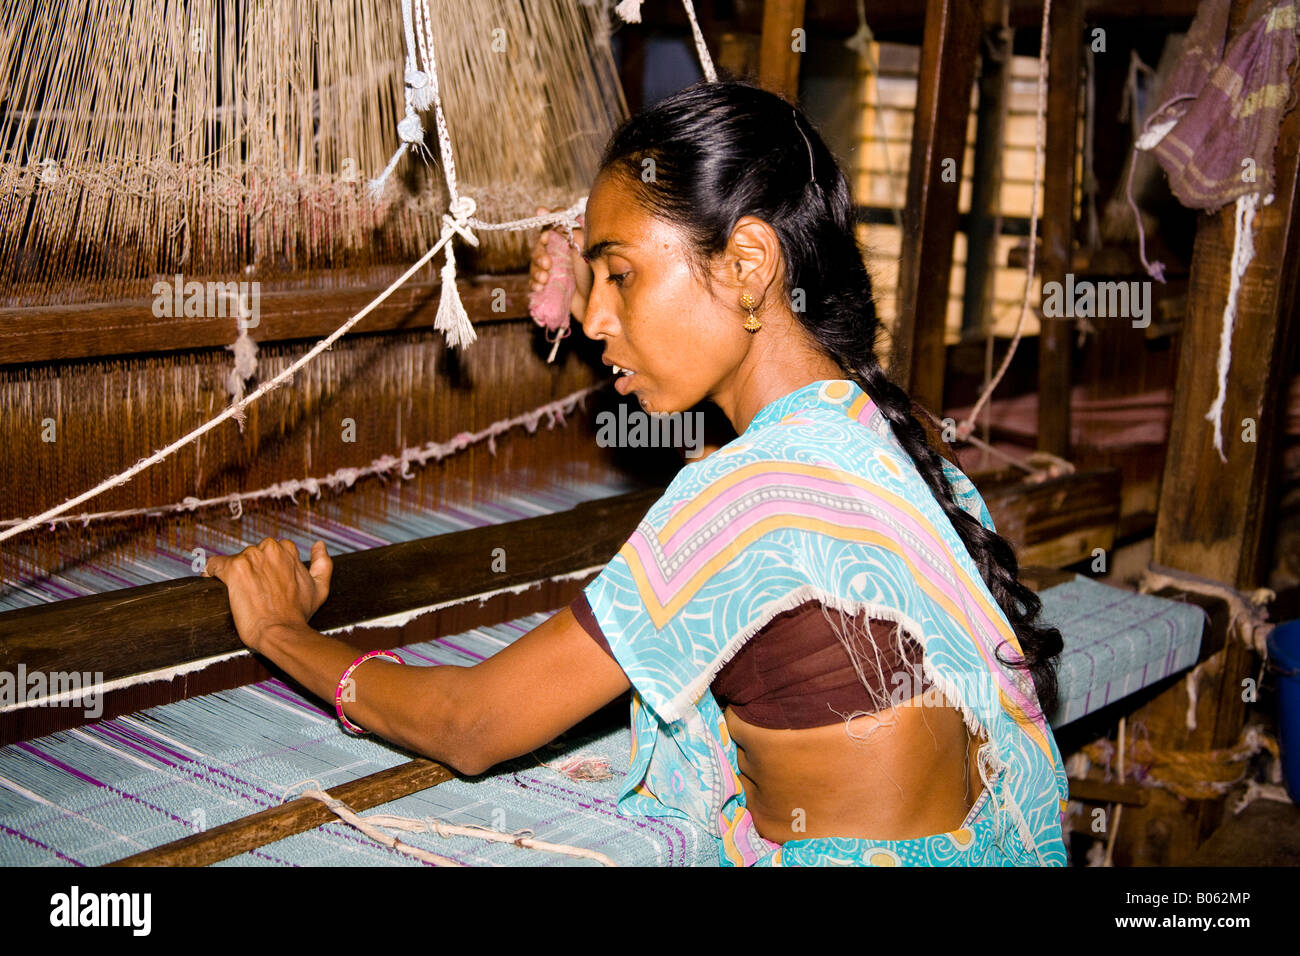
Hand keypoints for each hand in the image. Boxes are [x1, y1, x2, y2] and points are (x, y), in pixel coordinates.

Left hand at [203, 538, 331, 651]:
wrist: (281, 632)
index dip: (266, 568)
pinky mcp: (234, 570)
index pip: (270, 550)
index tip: (263, 581)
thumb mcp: (320, 588)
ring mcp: (251, 558)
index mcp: (287, 550)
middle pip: (251, 554)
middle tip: (253, 591)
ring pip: (234, 560)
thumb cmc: (299, 614)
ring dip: (233, 574)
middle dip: (250, 569)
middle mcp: (269, 549)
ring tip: (237, 594)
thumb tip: (319, 544)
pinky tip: (210, 582)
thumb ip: (323, 563)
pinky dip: (210, 573)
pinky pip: (213, 565)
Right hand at [529, 206, 591, 322]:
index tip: (544, 232)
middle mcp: (560, 251)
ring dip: (536, 271)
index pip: (553, 224)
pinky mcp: (550, 284)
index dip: (546, 222)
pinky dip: (534, 283)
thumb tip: (552, 213)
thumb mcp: (586, 251)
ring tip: (545, 280)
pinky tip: (540, 287)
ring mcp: (555, 268)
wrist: (596, 306)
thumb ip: (573, 232)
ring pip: (535, 263)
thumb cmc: (596, 277)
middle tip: (548, 264)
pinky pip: (535, 280)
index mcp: (569, 239)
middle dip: (539, 254)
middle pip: (540, 245)